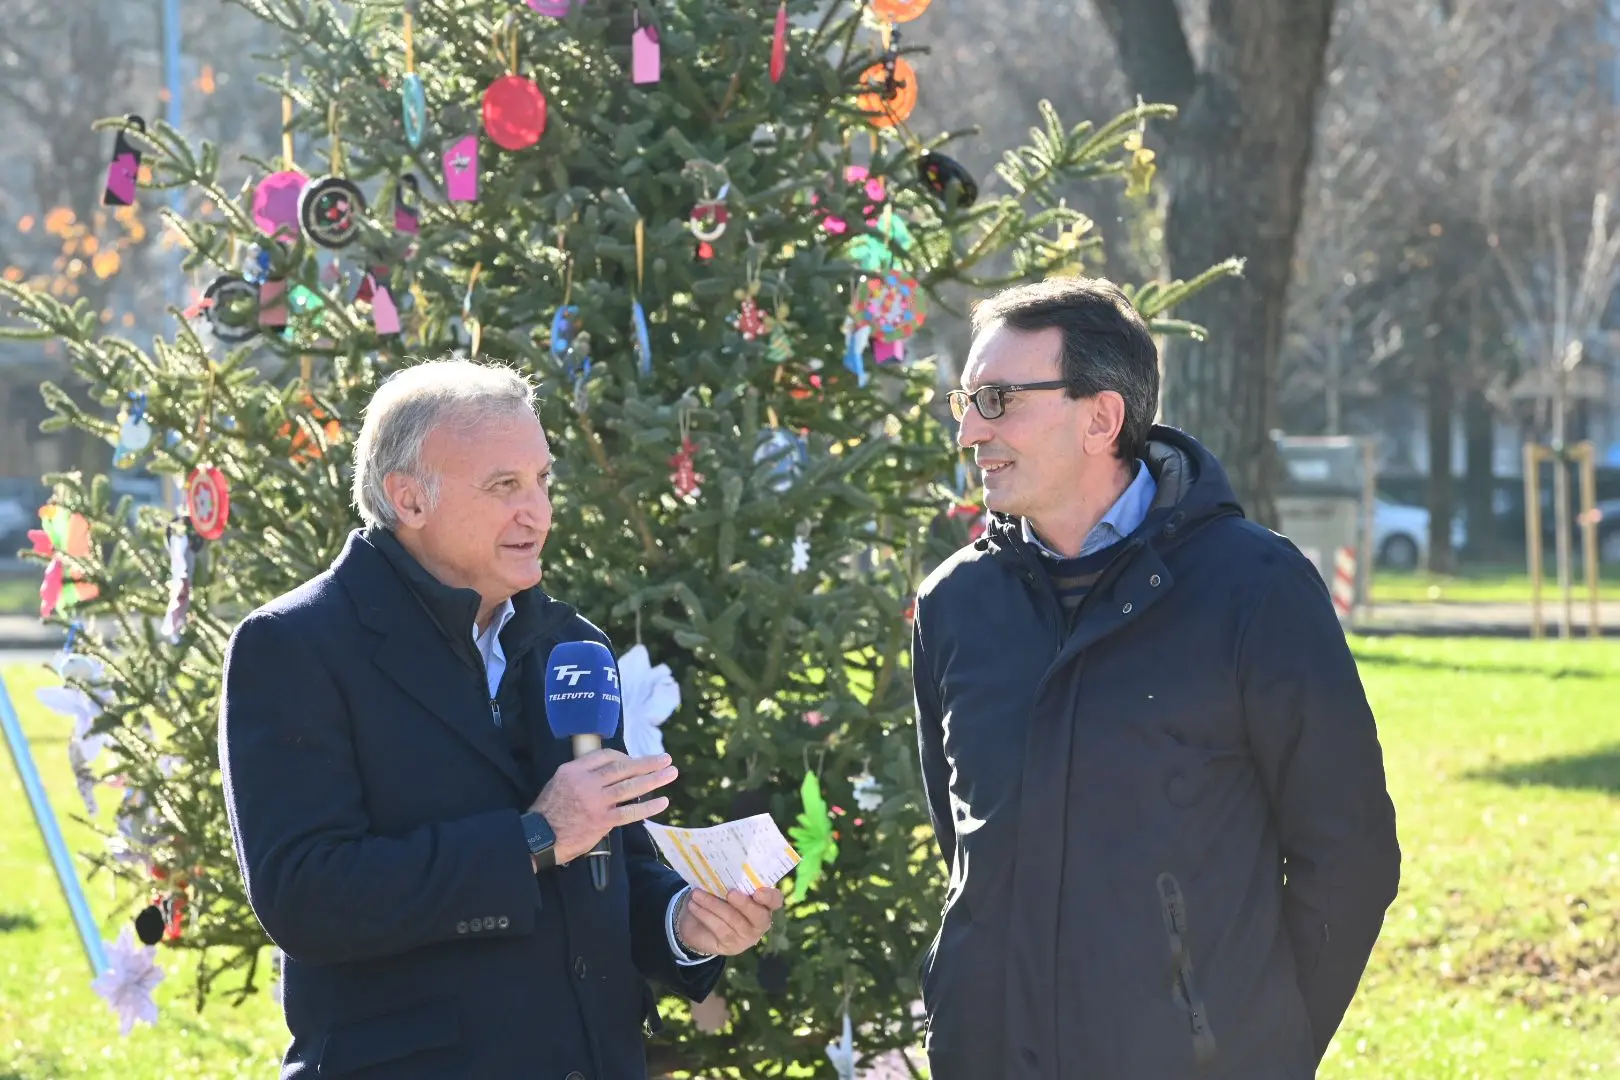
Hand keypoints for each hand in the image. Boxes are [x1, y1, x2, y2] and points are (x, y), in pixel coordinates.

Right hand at [530, 749, 677, 864]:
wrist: (540, 838)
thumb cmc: (549, 811)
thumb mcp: (559, 782)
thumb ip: (583, 774)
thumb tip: (609, 772)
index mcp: (574, 769)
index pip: (606, 756)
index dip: (625, 756)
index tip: (637, 760)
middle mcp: (586, 782)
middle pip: (623, 768)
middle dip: (647, 763)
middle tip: (666, 759)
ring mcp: (596, 802)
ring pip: (630, 787)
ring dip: (653, 780)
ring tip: (670, 773)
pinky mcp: (602, 821)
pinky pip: (630, 812)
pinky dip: (648, 807)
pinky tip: (662, 802)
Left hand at [676, 887, 782, 956]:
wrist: (697, 923)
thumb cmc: (716, 898)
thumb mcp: (724, 887)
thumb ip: (730, 882)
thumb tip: (721, 868)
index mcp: (764, 903)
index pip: (775, 900)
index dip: (770, 897)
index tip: (758, 892)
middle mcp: (760, 922)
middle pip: (759, 916)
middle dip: (744, 904)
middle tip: (730, 893)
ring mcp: (747, 937)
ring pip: (734, 921)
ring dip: (714, 905)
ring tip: (696, 894)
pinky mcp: (732, 946)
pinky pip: (720, 929)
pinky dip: (705, 915)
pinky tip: (694, 906)